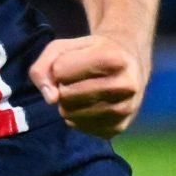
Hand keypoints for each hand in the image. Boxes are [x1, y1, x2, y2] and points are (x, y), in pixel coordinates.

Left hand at [30, 31, 147, 137]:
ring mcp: (124, 109)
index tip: (74, 62)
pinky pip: (79, 127)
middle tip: (77, 79)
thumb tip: (51, 99)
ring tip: (83, 91)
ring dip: (68, 103)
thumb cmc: (93, 53)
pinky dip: (77, 117)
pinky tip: (90, 104)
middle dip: (63, 87)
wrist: (130, 66)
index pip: (60, 70)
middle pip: (65, 95)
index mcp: (114, 58)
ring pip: (70, 114)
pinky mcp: (119, 127)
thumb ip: (44, 65)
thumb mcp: (66, 47)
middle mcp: (125, 85)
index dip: (60, 66)